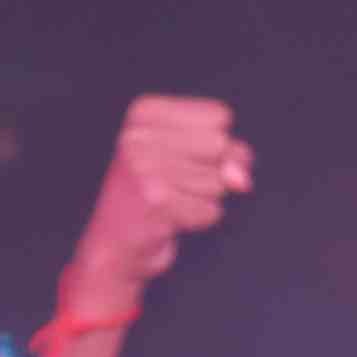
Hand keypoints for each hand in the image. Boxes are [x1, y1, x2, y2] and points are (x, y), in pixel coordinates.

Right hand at [66, 95, 250, 312]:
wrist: (115, 244)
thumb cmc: (158, 193)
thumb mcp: (192, 156)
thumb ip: (229, 154)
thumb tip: (241, 179)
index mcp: (144, 112)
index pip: (220, 116)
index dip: (215, 144)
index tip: (181, 157)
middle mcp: (138, 136)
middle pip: (222, 145)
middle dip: (212, 171)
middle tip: (176, 183)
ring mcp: (144, 168)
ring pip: (219, 181)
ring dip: (203, 198)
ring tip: (170, 201)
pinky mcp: (156, 201)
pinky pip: (211, 210)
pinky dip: (199, 219)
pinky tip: (170, 218)